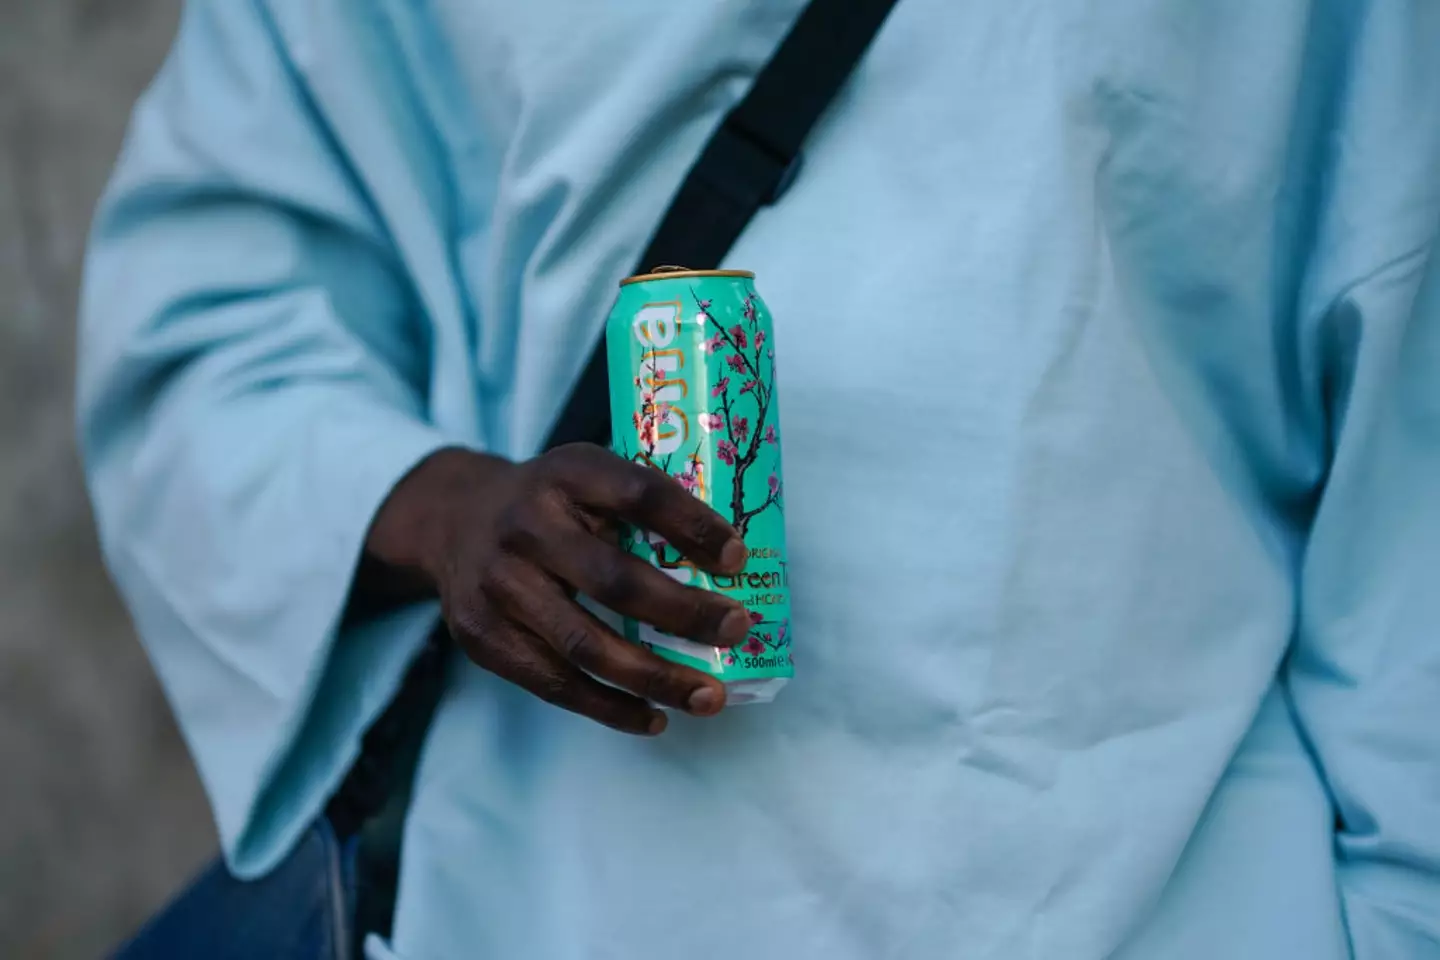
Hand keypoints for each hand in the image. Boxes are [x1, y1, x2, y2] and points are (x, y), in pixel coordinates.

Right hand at [361, 445, 751, 733]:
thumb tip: (735, 564)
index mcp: (566, 473)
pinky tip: (654, 717)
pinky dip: (610, 708)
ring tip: (709, 697)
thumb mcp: (589, 476)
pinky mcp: (482, 637)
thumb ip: (645, 507)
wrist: (455, 520)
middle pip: (614, 581)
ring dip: (656, 678)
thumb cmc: (553, 504)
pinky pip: (555, 684)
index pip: (638, 493)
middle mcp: (525, 526)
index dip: (692, 526)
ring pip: (586, 646)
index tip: (739, 559)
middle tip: (737, 629)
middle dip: (685, 614)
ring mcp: (497, 585)